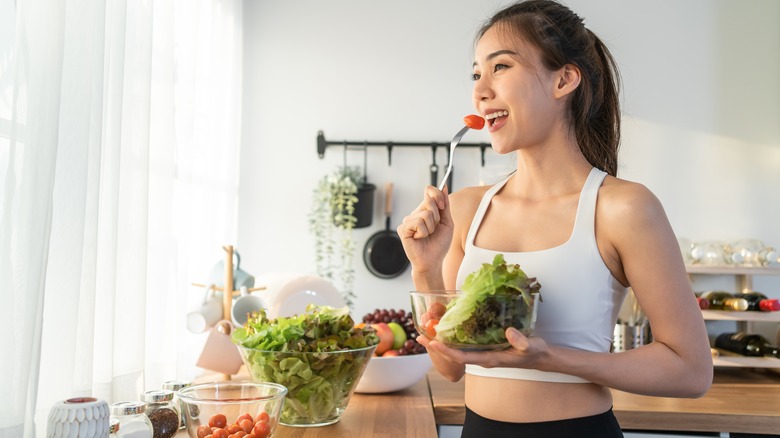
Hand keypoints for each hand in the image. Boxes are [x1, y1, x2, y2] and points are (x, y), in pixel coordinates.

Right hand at [396, 185, 453, 272]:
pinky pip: (418, 223)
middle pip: (429, 202)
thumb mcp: (447, 222)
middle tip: (434, 229)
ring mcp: (408, 220)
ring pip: (425, 214)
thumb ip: (445, 205)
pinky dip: (423, 232)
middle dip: (437, 217)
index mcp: (425, 210)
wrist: (432, 261)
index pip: (428, 191)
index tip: (442, 207)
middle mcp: (415, 213)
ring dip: (431, 228)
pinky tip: (419, 238)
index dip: (437, 195)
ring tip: (427, 236)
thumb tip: (445, 187)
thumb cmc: (439, 244)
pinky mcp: (403, 229)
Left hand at [424, 328, 550, 369]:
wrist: (538, 356)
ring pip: (457, 350)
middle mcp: (482, 358)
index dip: (446, 351)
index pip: (462, 357)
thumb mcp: (530, 346)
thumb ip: (521, 341)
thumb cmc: (533, 352)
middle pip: (454, 354)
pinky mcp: (484, 348)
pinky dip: (453, 338)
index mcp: (489, 359)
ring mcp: (482, 353)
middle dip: (437, 346)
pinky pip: (464, 345)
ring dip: (442, 342)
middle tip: (419, 336)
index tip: (432, 343)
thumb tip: (509, 332)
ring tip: (426, 332)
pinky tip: (447, 329)